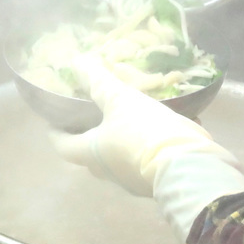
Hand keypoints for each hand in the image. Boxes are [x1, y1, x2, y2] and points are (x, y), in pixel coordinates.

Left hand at [49, 56, 226, 196]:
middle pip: (90, 155)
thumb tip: (76, 62)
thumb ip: (98, 81)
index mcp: (91, 153)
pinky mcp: (158, 181)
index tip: (55, 119)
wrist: (189, 166)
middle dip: (90, 136)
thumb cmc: (144, 132)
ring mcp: (134, 181)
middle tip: (94, 113)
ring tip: (132, 116)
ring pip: (121, 158)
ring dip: (123, 140)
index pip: (62, 145)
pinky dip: (152, 144)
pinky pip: (149, 158)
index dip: (56, 131)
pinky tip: (168, 125)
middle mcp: (108, 172)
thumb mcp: (121, 99)